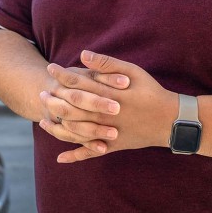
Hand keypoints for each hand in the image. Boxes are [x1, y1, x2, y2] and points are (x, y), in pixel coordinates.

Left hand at [40, 50, 176, 162]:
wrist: (170, 120)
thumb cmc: (151, 92)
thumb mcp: (133, 72)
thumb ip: (107, 64)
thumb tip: (83, 54)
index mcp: (108, 95)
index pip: (79, 83)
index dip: (62, 76)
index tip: (50, 68)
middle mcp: (104, 115)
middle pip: (72, 108)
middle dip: (55, 100)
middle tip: (41, 94)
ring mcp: (107, 133)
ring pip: (75, 131)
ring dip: (57, 126)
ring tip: (43, 119)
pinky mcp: (112, 146)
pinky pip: (90, 153)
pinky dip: (75, 156)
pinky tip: (60, 158)